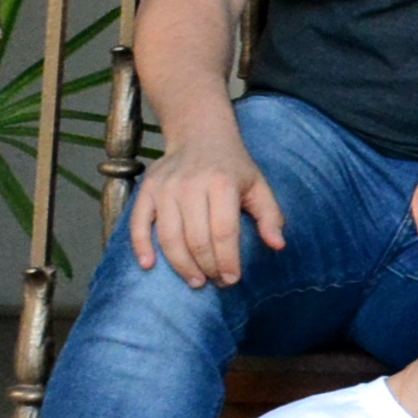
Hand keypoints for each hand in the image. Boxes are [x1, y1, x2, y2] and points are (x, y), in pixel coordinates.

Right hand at [133, 126, 282, 286]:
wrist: (200, 134)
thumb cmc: (232, 166)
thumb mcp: (258, 185)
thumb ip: (270, 215)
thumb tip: (278, 245)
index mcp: (222, 184)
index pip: (224, 232)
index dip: (227, 260)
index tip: (232, 279)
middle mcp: (191, 185)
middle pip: (196, 239)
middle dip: (207, 267)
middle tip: (214, 282)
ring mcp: (165, 188)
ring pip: (169, 237)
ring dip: (181, 265)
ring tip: (195, 280)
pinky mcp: (146, 190)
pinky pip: (138, 224)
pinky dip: (141, 247)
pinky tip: (150, 266)